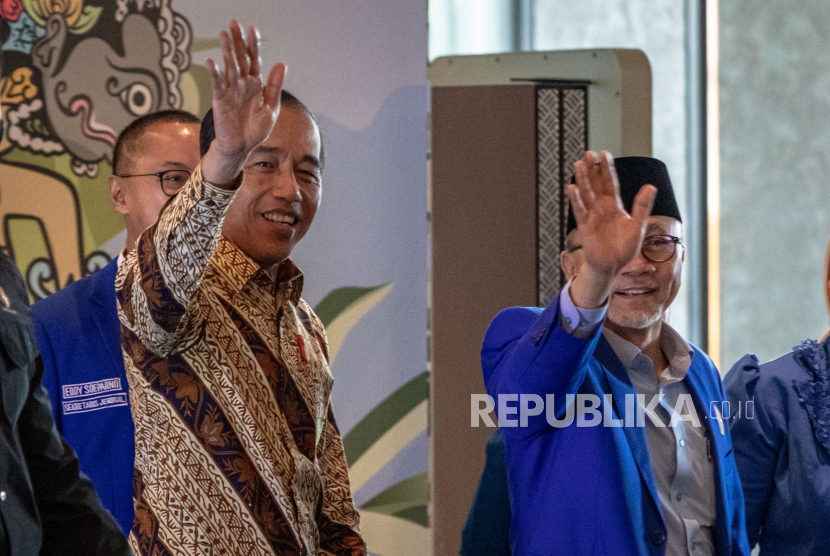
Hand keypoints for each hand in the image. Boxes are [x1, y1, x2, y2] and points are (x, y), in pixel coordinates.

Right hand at [202, 21, 285, 186]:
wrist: (242, 148)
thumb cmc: (255, 129)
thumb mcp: (271, 108)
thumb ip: (275, 87)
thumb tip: (281, 64)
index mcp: (255, 85)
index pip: (253, 61)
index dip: (253, 46)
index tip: (251, 29)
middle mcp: (241, 85)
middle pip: (239, 59)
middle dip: (237, 42)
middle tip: (233, 24)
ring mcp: (230, 92)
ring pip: (229, 68)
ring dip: (227, 52)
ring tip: (224, 35)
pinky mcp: (221, 102)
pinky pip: (217, 86)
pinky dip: (214, 75)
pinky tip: (211, 62)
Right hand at [567, 151, 655, 306]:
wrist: (612, 266)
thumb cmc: (624, 248)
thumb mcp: (638, 226)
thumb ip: (642, 206)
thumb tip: (651, 186)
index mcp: (614, 206)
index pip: (610, 183)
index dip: (607, 169)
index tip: (604, 154)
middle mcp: (601, 208)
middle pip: (595, 184)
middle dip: (592, 169)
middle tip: (588, 153)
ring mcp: (592, 216)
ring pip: (586, 194)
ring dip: (582, 179)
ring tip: (578, 164)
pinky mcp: (585, 227)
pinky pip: (580, 210)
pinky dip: (576, 199)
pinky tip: (572, 187)